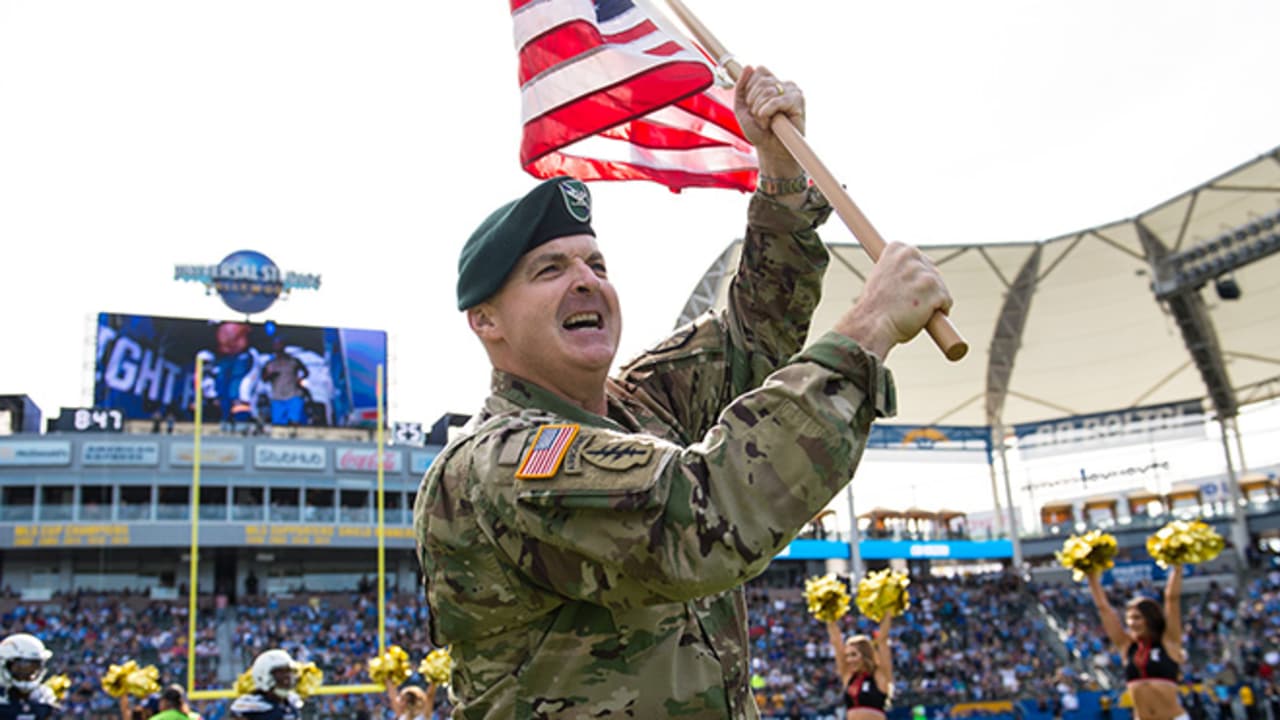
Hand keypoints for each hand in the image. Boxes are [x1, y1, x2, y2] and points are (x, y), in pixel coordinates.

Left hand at [733, 65, 803, 178]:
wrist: (771, 150)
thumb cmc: (758, 130)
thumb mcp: (742, 107)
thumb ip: (741, 87)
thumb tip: (749, 66)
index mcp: (771, 82)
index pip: (759, 71)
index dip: (751, 89)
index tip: (752, 106)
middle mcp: (783, 84)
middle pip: (762, 81)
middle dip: (754, 102)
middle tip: (760, 118)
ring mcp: (792, 91)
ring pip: (768, 90)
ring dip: (760, 110)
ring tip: (766, 122)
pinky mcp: (798, 100)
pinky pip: (776, 100)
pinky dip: (768, 112)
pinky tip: (770, 122)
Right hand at [833, 243, 951, 359]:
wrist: (871, 325)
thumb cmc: (874, 307)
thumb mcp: (882, 277)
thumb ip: (900, 269)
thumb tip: (918, 272)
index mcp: (897, 249)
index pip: (918, 258)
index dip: (914, 276)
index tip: (905, 288)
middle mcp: (912, 256)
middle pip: (932, 271)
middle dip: (925, 287)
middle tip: (909, 302)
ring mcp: (925, 274)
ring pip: (940, 287)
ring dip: (932, 300)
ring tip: (914, 311)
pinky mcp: (936, 292)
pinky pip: (947, 301)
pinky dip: (940, 310)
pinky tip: (926, 317)